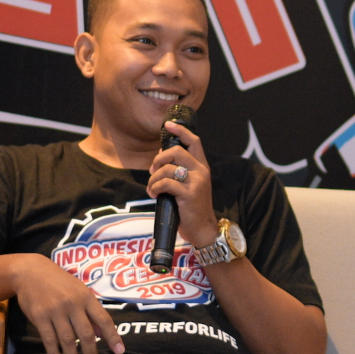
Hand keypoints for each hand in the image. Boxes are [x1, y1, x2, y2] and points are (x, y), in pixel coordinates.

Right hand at [11, 254, 123, 353]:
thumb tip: (103, 333)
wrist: (30, 272)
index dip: (113, 337)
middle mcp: (73, 304)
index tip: (120, 352)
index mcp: (87, 297)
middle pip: (86, 334)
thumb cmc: (59, 283)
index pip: (104, 319)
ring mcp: (56, 311)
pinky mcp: (39, 317)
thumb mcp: (79, 291)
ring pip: (67, 340)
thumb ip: (91, 312)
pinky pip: (49, 340)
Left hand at [148, 120, 216, 247]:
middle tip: (152, 170)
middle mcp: (202, 171)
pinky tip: (154, 194)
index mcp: (202, 166)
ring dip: (153, 178)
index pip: (194, 141)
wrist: (203, 228)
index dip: (180, 131)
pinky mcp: (189, 194)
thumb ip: (180, 170)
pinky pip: (166, 183)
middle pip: (177, 151)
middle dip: (159, 159)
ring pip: (168, 168)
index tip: (168, 125)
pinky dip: (155, 187)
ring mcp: (196, 182)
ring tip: (152, 188)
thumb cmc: (192, 206)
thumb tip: (161, 156)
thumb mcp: (190, 184)